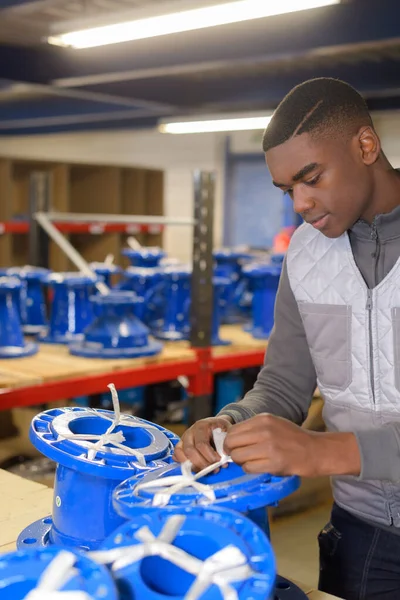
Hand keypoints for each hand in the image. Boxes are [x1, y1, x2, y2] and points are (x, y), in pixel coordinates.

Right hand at [173, 415, 232, 470]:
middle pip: (189, 450)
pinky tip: (195, 468)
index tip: (219, 462)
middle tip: (213, 470)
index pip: (201, 444)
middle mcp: (190, 432)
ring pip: (180, 453)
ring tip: (204, 471)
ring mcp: (183, 438)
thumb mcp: (226, 431)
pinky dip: (183, 463)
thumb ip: (224, 443)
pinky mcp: (180, 445)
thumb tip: (223, 459)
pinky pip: (176, 455)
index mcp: (201, 426)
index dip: (210, 456)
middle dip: (201, 463)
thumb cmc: (220, 429)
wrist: (215, 425)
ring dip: (192, 465)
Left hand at [223, 413, 360, 477]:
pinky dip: (250, 469)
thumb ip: (254, 428)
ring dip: (241, 462)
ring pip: (238, 456)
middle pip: (232, 443)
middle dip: (232, 451)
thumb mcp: (273, 424)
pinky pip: (248, 468)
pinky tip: (260, 466)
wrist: (315, 450)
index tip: (234, 447)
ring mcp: (268, 447)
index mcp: (263, 419)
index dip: (230, 441)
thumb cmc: (292, 438)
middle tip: (239, 456)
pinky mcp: (273, 463)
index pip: (233, 430)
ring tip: (252, 461)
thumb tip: (231, 438)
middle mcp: (264, 431)